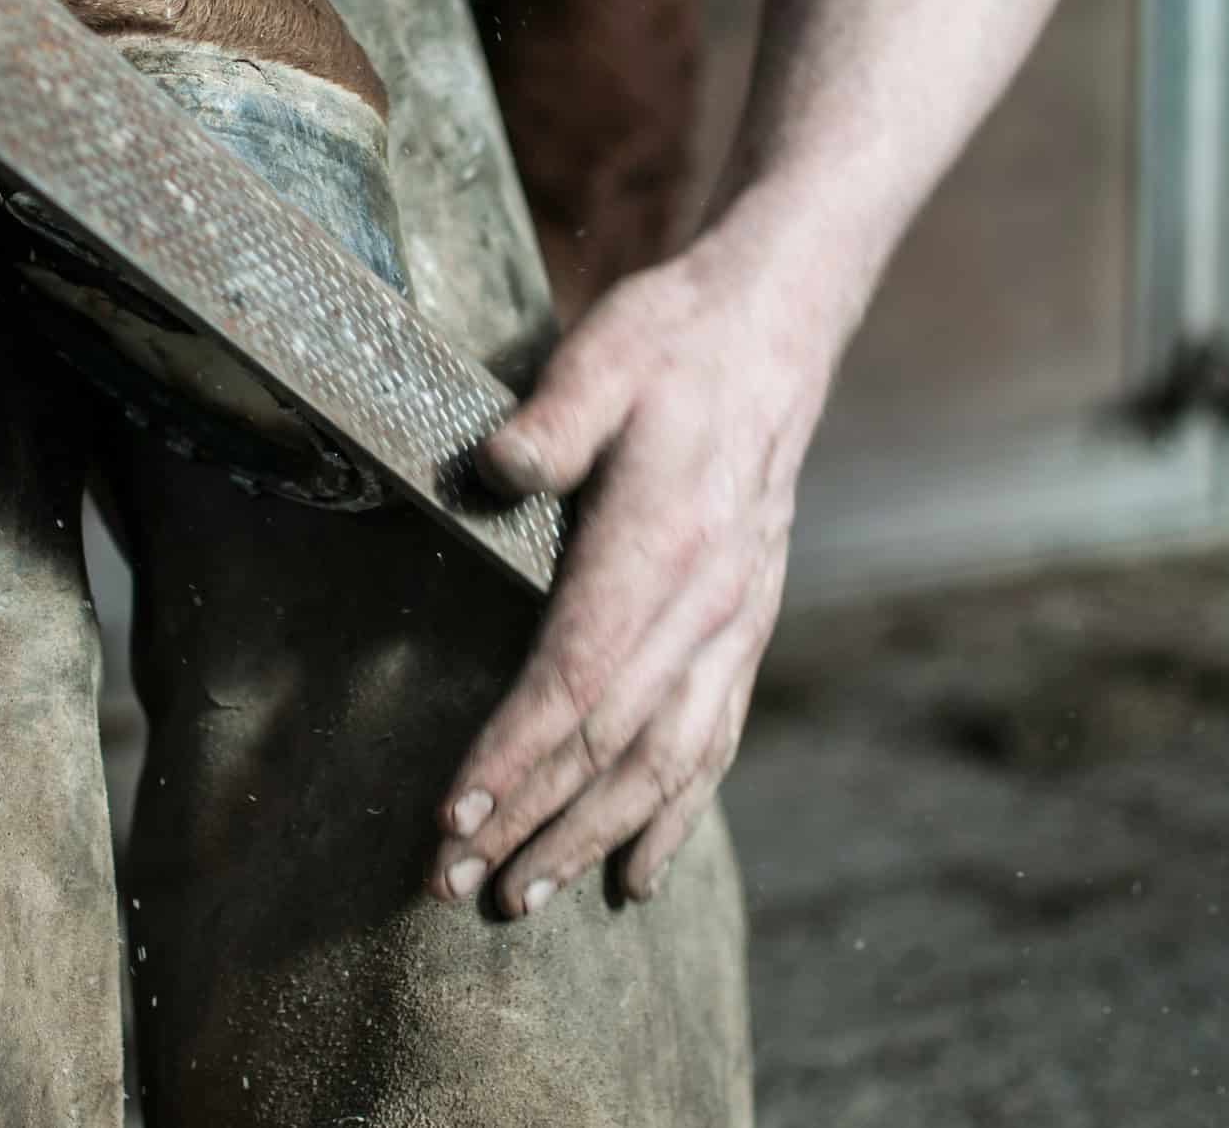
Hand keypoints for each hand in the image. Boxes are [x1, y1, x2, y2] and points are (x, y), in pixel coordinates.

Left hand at [428, 222, 839, 913]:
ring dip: (594, 838)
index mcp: (665, 542)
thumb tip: (491, 470)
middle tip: (455, 886)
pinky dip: (673, 818)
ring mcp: (736, 623)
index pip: (579, 676)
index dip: (515, 754)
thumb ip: (551, 418)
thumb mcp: (603, 355)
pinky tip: (635, 875)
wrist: (775, 329)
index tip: (453, 815)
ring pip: (667, 762)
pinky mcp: (745, 629)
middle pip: (616, 742)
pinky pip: (712, 744)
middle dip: (534, 822)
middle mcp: (711, 602)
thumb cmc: (671, 340)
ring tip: (526, 899)